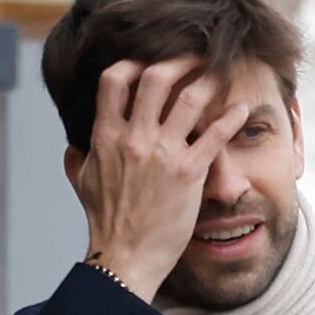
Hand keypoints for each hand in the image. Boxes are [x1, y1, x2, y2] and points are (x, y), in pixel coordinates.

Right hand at [66, 58, 225, 301]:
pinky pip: (214, 133)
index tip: (148, 61)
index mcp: (106, 137)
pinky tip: (241, 110)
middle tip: (194, 56)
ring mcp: (162, 153)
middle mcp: (133, 139)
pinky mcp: (188, 172)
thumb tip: (74, 145)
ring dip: (207, 79)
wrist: (125, 259)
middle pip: (154, 77)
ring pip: (188, 98)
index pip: (114, 80)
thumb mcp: (84, 185)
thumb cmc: (107, 224)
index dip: (132, 62)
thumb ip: (78, 159)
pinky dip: (231, 117)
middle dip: (177, 60)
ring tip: (219, 73)